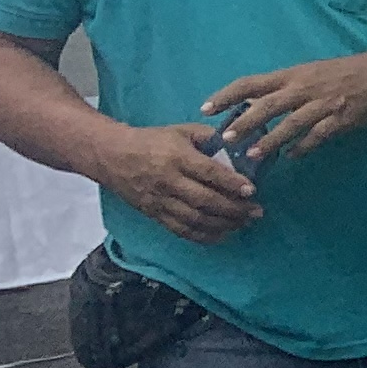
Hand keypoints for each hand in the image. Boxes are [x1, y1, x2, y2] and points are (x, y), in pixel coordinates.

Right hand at [97, 123, 261, 242]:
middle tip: (256, 212)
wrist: (110, 155)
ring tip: (244, 223)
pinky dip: (203, 236)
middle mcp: (168, 181)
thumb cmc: (151, 141)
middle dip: (234, 209)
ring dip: (223, 224)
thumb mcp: (180, 131)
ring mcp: (160, 200)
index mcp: (177, 157)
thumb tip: (237, 146)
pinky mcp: (153, 214)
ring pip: (195, 219)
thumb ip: (208, 137)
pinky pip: (180, 230)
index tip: (252, 191)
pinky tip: (222, 235)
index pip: (209, 173)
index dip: (232, 183)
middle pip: (205, 200)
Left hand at [202, 49, 366, 167]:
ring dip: (272, 140)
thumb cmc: (336, 74)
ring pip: (292, 124)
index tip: (205, 109)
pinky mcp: (340, 119)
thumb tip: (249, 108)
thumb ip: (279, 89)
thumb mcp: (304, 73)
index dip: (226, 95)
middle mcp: (302, 89)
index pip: (251, 83)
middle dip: (247, 122)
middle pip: (268, 105)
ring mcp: (322, 105)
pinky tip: (293, 157)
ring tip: (254, 155)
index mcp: (290, 76)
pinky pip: (318, 135)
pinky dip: (304, 147)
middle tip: (227, 138)